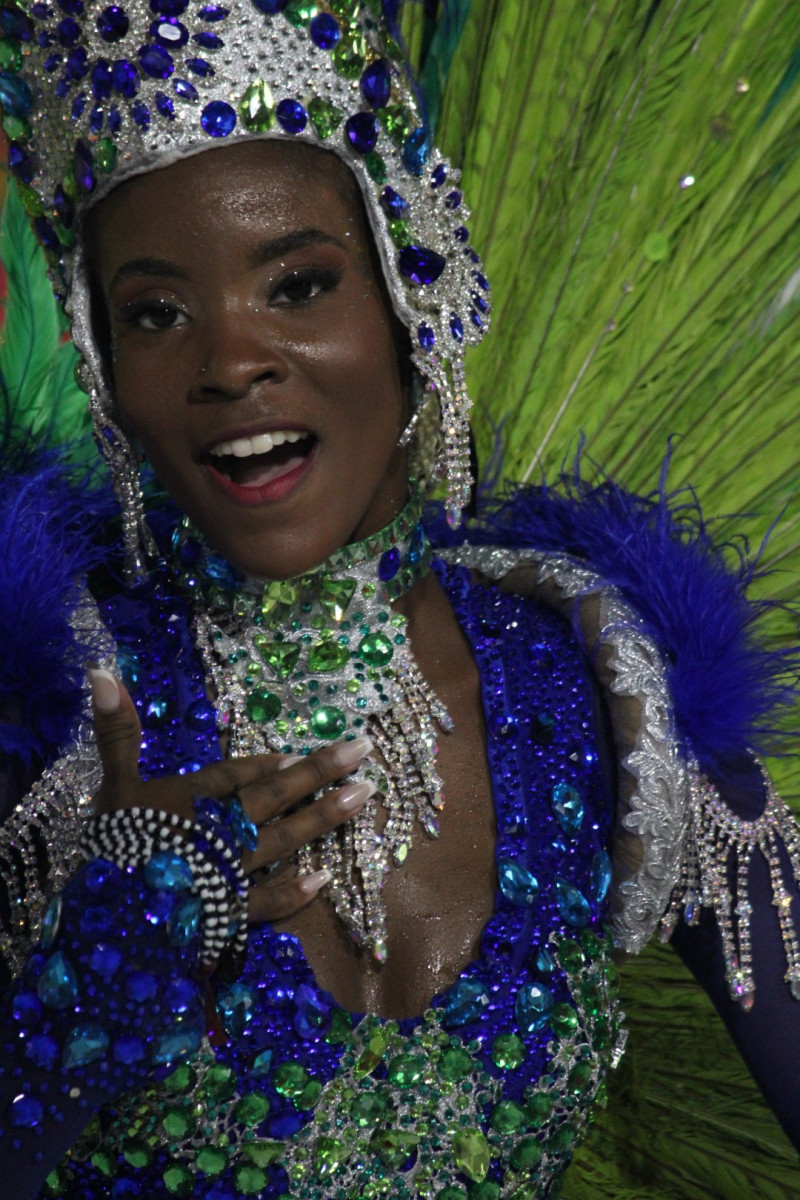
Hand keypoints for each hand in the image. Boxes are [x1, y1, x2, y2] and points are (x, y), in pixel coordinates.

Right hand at [89, 668, 374, 921]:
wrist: (110, 924)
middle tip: (364, 750)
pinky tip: (325, 878)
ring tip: (364, 796)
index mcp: (192, 799)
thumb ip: (115, 730)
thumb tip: (101, 669)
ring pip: (286, 839)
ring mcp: (232, 873)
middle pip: (275, 796)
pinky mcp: (232, 915)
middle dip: (320, 772)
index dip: (269, 762)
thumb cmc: (109, 849)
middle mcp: (222, 830)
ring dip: (326, 816)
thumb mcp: (110, 784)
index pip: (237, 774)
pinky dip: (296, 891)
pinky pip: (270, 902)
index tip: (302, 750)